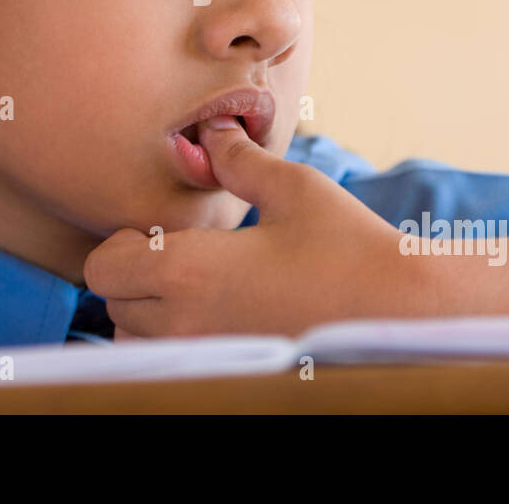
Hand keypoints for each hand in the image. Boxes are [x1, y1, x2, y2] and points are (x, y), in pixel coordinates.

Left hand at [85, 117, 432, 337]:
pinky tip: (222, 314)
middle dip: (133, 277)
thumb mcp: (293, 188)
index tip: (155, 232)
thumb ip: (238, 160)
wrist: (405, 312)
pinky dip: (178, 340)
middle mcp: (186, 325)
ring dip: (150, 314)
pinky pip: (174, 362)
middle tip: (181, 254)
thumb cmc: (350, 248)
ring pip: (138, 341)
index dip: (120, 245)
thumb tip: (209, 132)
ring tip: (199, 288)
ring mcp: (209, 356)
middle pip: (114, 306)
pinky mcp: (233, 375)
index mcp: (190, 272)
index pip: (103, 268)